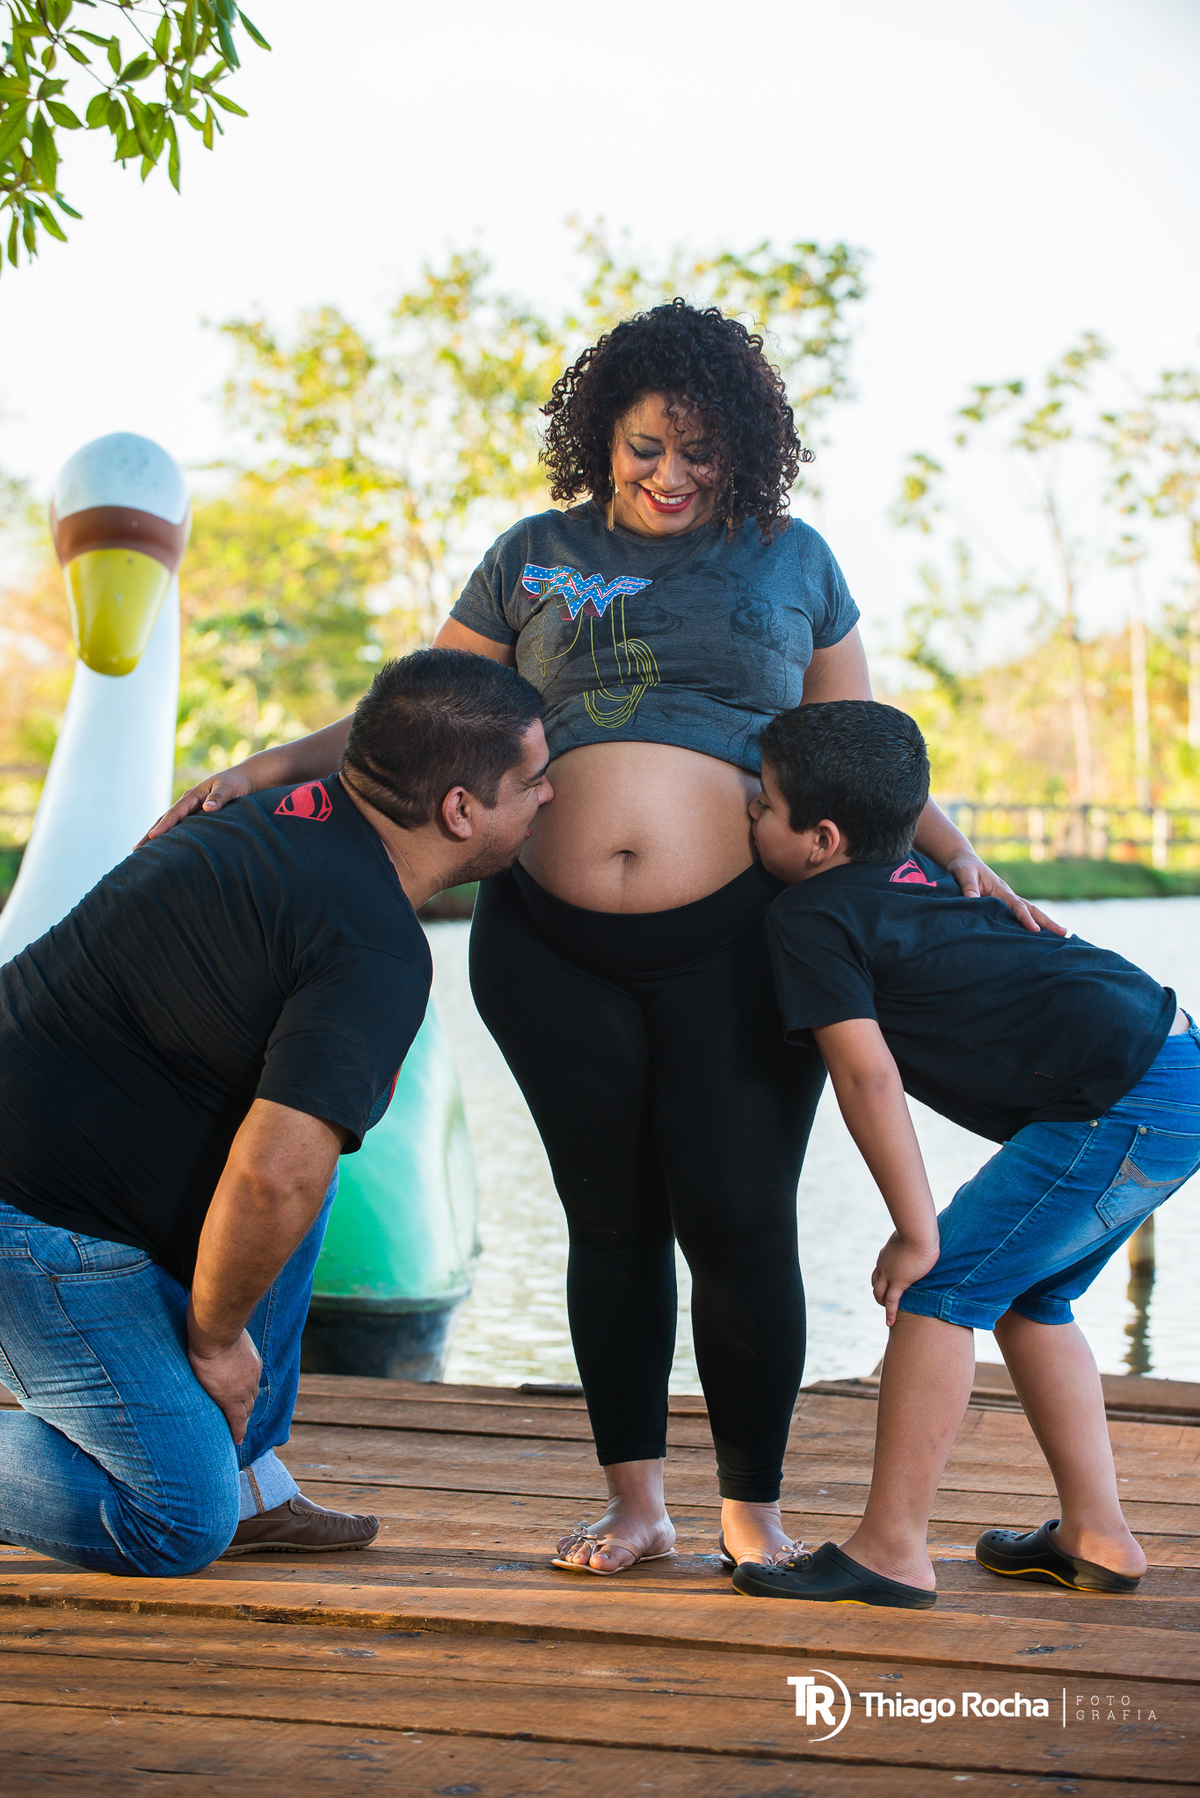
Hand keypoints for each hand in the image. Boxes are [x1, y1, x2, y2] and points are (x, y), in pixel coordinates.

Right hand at [136, 769, 253, 846]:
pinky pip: (179, 828)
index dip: (165, 824)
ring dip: (155, 837)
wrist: (244, 779)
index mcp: (193, 795)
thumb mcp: (229, 788)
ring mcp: (190, 810)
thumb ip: (219, 797)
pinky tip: (163, 849)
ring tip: (141, 852)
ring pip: (169, 824)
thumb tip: (208, 808)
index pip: (176, 812)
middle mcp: (188, 803)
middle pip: (165, 819)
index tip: (153, 836)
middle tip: (136, 849)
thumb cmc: (237, 783)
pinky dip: (169, 837)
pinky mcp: (195, 817)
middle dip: (150, 834)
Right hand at [186, 1308, 261, 1444]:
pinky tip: (237, 1440)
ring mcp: (242, 1388)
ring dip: (241, 1418)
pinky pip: (236, 1420)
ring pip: (245, 1409)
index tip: (244, 1399)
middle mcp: (251, 1376)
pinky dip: (238, 1430)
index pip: (250, 1381)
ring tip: (235, 1429)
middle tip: (241, 1417)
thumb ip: (225, 1335)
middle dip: (247, 1407)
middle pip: (251, 1397)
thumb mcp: (226, 1331)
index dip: (247, 1391)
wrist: (216, 1333)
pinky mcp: (231, 1398)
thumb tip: (211, 1323)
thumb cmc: (216, 1325)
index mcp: (250, 1361)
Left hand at [872, 1229, 940, 1327]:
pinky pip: (891, 1301)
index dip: (883, 1279)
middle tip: (886, 1302)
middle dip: (879, 1292)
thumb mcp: (914, 1233)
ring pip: (879, 1293)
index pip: (880, 1269)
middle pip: (875, 1283)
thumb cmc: (920, 1229)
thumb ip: (915, 1237)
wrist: (918, 1232)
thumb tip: (925, 1232)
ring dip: (882, 1303)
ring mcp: (889, 1274)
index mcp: (886, 1254)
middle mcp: (883, 1265)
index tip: (888, 1285)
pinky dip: (890, 1313)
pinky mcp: (899, 1282)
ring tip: (888, 1314)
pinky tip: (890, 1323)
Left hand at [944, 852, 1066, 936]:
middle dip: (1047, 921)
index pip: (1016, 905)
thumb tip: (972, 900)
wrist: (964, 861)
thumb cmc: (963, 867)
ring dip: (1044, 922)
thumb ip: (968, 887)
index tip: (1035, 930)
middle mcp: (1008, 894)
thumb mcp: (963, 874)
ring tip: (1061, 934)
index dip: (1025, 918)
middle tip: (1064, 933)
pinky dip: (1031, 921)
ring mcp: (1007, 899)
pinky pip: (1020, 913)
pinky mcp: (1003, 903)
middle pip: (1031, 909)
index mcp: (1000, 889)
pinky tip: (1038, 933)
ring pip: (1029, 911)